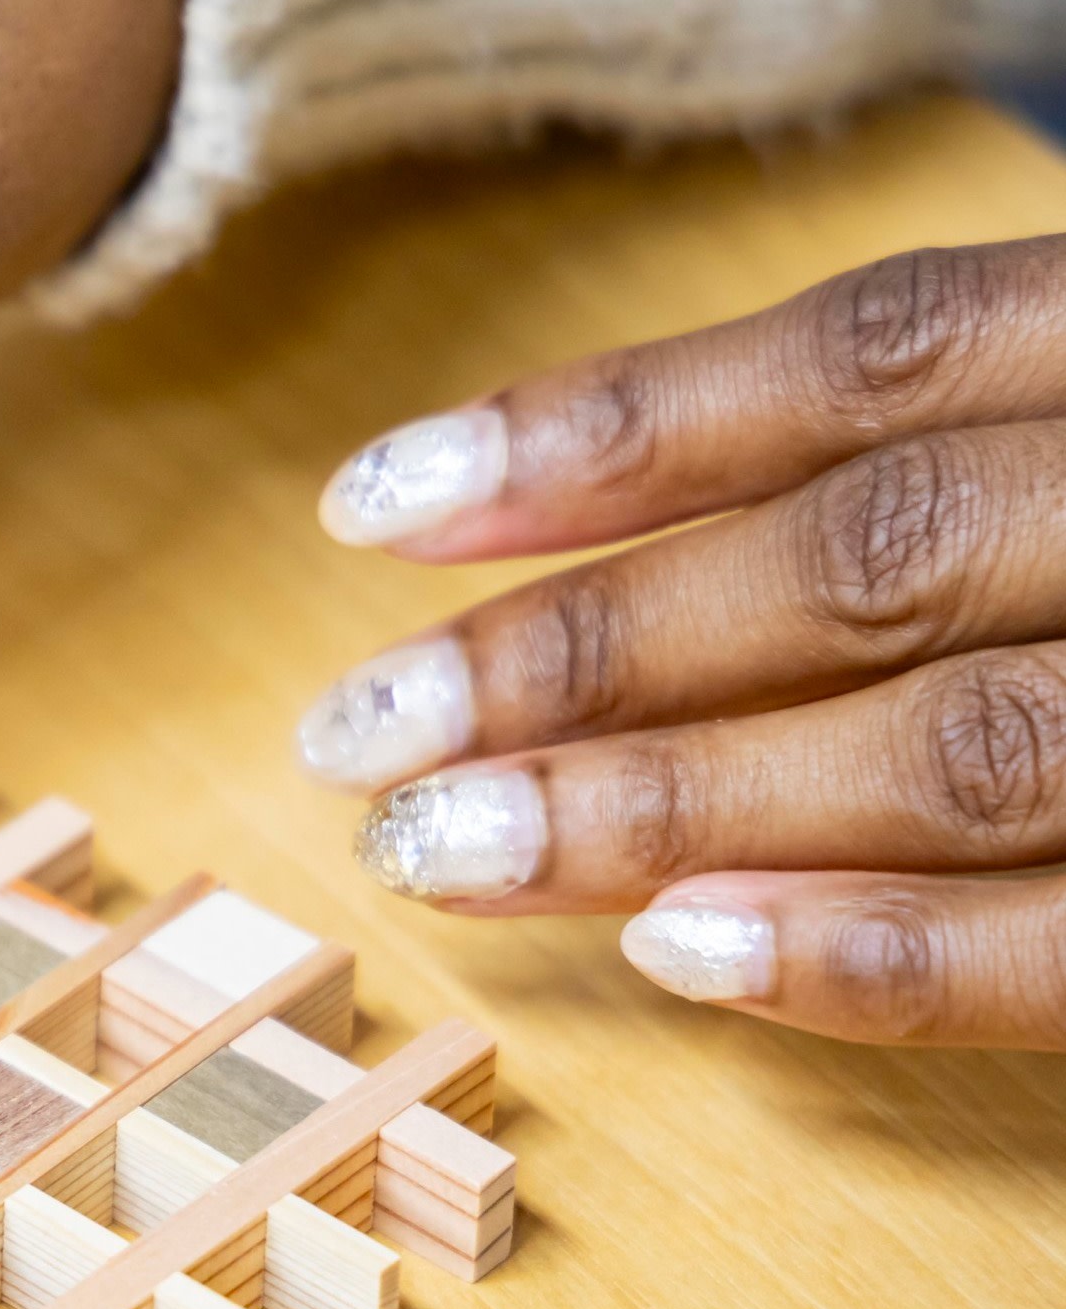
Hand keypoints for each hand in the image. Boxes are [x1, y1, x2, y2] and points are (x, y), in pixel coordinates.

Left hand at [299, 235, 1065, 1048]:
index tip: (371, 507)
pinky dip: (872, 949)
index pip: (869, 358)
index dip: (607, 429)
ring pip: (950, 742)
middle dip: (586, 646)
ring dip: (666, 803)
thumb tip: (605, 563)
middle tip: (357, 732)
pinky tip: (673, 950)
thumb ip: (938, 459)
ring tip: (443, 849)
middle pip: (868, 553)